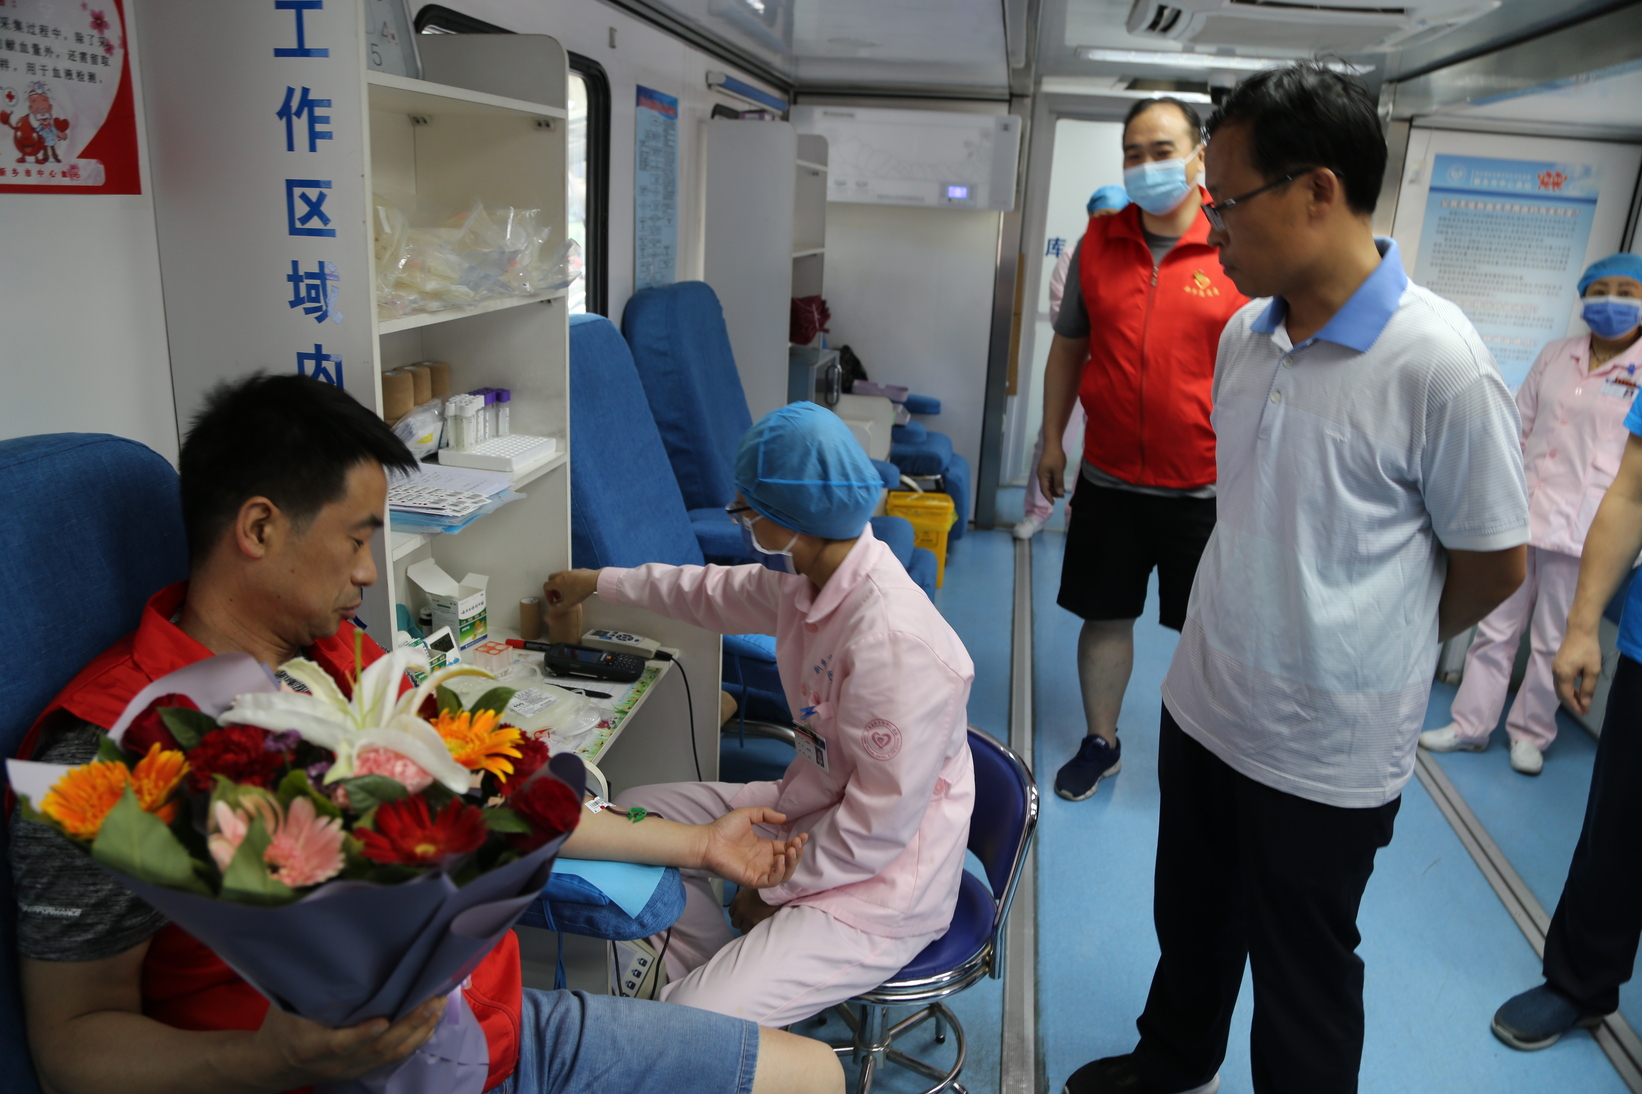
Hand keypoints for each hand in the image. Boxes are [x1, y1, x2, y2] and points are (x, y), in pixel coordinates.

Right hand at [253, 994, 445, 1086]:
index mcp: (311, 1046)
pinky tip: (431, 1019)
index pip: (340, 1043)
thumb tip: (326, 951)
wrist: (272, 1065)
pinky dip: (415, 1038)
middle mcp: (336, 1062)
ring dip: (419, 1029)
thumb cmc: (280, 1027)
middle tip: (432, 999)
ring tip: (439, 1003)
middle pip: (378, 1047)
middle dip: (409, 1024)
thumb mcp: (285, 1006)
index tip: (382, 1020)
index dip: (362, 1034)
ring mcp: (352, 1068)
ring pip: (391, 1053)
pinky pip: (394, 1056)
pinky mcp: (362, 1069)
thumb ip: (308, 987)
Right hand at [544, 569, 599, 608]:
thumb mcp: (569, 603)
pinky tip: (576, 587)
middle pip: (551, 579)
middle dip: (552, 588)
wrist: (593, 580)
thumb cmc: (579, 591)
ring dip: (560, 584)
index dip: (547, 595)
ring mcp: (569, 571)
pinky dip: (568, 581)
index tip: (552, 601)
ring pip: (560, 576)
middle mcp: (561, 575)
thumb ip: (560, 607)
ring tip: (567, 592)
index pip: (546, 586)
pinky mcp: (577, 570)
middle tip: (558, 595)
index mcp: (556, 582)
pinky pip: (569, 575)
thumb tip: (554, 608)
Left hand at [699, 807, 805, 888]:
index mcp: (764, 847)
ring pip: (784, 874)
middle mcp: (764, 860)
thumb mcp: (747, 815)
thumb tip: (784, 818)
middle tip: (797, 843)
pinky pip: (772, 881)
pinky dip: (780, 872)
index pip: (786, 849)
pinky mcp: (753, 879)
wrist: (708, 841)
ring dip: (792, 864)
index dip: (796, 844)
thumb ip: (765, 814)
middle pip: (789, 862)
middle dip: (797, 854)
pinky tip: (779, 859)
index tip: (802, 835)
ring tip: (790, 851)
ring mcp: (759, 871)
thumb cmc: (724, 828)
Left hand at [729, 887, 781, 933]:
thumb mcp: (750, 889)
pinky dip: (755, 929)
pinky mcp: (755, 923)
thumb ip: (745, 898)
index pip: (731, 913)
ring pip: (742, 929)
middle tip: (747, 922)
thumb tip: (745, 903)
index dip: (736, 915)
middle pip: (734, 923)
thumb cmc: (764, 888)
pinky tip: (759, 926)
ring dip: (747, 928)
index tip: (741, 916)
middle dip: (740, 923)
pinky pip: (752, 930)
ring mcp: (747, 918)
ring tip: (754, 925)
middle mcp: (740, 910)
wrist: (774, 893)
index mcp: (738, 900)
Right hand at [1036, 446, 1067, 501]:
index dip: (1049, 497)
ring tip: (1062, 492)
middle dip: (1053, 493)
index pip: (1044, 490)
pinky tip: (1060, 484)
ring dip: (1055, 488)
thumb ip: (1059, 482)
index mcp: (1042, 476)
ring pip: (1049, 483)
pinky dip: (1055, 482)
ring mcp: (1044, 471)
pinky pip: (1050, 478)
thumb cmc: (1055, 457)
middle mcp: (1042, 475)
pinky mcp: (1047, 468)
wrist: (1053, 443)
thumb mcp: (1058, 471)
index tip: (1053, 503)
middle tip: (1062, 497)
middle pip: (1046, 487)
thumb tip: (1060, 493)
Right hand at [1554, 624, 1604, 714]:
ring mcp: (1554, 668)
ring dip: (1569, 695)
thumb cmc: (1588, 650)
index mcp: (1563, 675)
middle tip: (1584, 708)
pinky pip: (1559, 681)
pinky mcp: (1557, 664)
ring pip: (1559, 687)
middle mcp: (1555, 673)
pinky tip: (1575, 688)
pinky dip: (1566, 688)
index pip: (1567, 696)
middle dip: (1572, 702)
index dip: (1575, 706)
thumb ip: (1588, 688)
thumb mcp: (1592, 670)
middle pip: (1560, 693)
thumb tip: (1585, 703)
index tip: (1584, 713)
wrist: (1579, 630)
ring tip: (1581, 700)